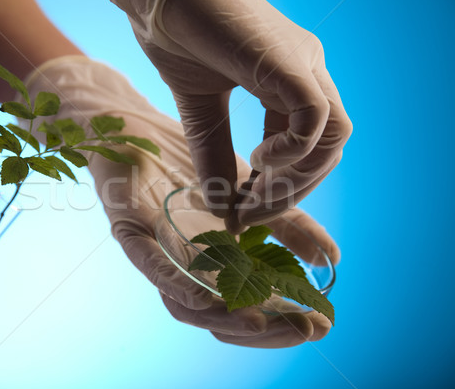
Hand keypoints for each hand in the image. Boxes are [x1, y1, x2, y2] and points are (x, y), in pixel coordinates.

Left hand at [20, 56, 337, 346]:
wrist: (137, 126)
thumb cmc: (186, 161)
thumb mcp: (249, 193)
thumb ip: (285, 226)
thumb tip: (327, 260)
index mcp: (211, 263)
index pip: (246, 308)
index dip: (281, 321)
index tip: (321, 324)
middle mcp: (183, 267)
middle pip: (218, 316)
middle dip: (263, 329)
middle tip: (303, 330)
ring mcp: (156, 251)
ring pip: (183, 303)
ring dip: (221, 316)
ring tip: (258, 322)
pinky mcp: (129, 229)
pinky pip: (149, 262)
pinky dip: (174, 280)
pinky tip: (200, 294)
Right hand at [108, 0, 351, 225]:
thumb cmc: (179, 38)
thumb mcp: (201, 113)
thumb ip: (215, 156)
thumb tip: (223, 208)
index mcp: (290, 82)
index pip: (309, 147)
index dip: (282, 187)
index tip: (246, 212)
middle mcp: (308, 74)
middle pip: (328, 149)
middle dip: (291, 193)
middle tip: (250, 215)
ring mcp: (304, 66)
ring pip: (333, 138)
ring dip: (295, 181)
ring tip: (253, 195)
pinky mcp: (290, 62)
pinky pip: (315, 119)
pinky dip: (290, 152)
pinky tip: (256, 160)